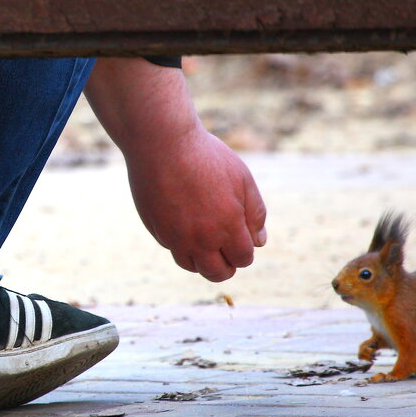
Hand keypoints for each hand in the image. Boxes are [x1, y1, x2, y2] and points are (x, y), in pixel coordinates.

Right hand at [82, 57, 266, 281]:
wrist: (161, 143)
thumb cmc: (206, 156)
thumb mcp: (241, 178)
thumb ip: (255, 213)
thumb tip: (259, 242)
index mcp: (227, 226)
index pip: (243, 259)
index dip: (245, 251)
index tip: (241, 238)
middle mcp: (201, 238)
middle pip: (218, 273)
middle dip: (227, 265)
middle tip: (225, 248)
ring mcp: (175, 237)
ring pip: (192, 266)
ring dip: (202, 259)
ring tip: (205, 239)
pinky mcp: (156, 230)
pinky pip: (173, 249)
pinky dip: (182, 244)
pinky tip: (185, 223)